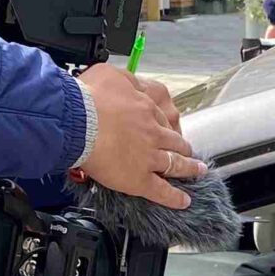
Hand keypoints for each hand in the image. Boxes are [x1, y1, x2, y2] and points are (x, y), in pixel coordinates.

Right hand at [78, 64, 196, 209]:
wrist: (77, 121)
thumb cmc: (88, 97)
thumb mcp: (109, 74)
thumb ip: (125, 80)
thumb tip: (130, 85)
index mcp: (145, 108)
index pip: (161, 118)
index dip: (164, 125)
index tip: (166, 129)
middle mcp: (152, 132)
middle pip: (174, 140)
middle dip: (183, 147)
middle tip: (188, 151)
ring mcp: (149, 157)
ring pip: (175, 164)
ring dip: (189, 168)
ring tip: (197, 172)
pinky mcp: (140, 179)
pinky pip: (162, 191)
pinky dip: (175, 197)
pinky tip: (184, 201)